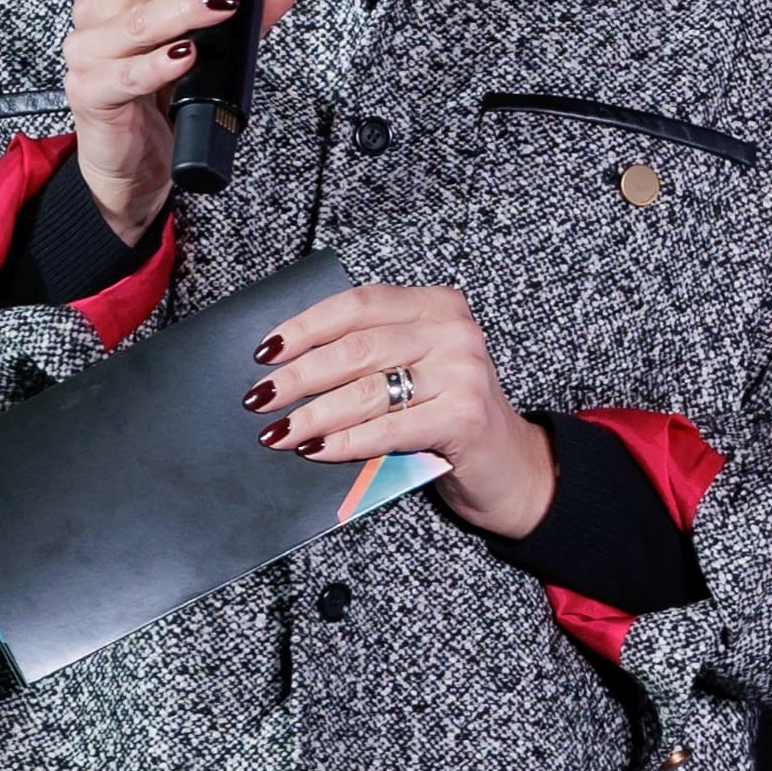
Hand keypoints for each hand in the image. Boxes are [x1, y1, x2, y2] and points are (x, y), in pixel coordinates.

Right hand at [61, 0, 303, 244]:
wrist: (132, 160)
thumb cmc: (162, 94)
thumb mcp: (214, 47)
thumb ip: (249, 13)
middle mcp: (101, 12)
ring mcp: (90, 52)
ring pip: (137, 19)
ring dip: (185, 8)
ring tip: (224, 4)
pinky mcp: (90, 92)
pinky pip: (126, 74)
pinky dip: (159, 63)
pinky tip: (186, 56)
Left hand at [251, 279, 554, 537]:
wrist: (510, 466)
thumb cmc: (448, 413)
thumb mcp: (415, 369)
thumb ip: (369, 356)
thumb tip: (288, 367)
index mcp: (436, 305)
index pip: (358, 304)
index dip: (306, 326)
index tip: (265, 351)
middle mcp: (453, 331)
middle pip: (356, 348)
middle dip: (299, 376)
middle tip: (260, 399)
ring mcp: (463, 372)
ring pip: (367, 390)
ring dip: (314, 414)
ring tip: (278, 432)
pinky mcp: (464, 416)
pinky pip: (389, 428)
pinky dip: (346, 442)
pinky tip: (318, 450)